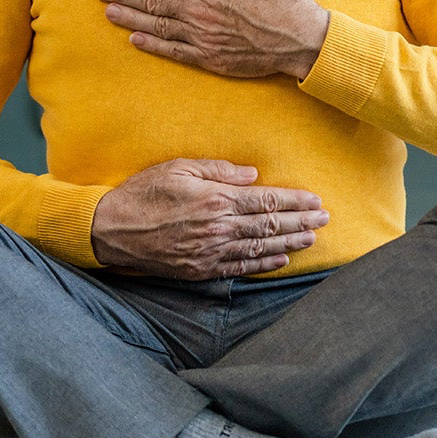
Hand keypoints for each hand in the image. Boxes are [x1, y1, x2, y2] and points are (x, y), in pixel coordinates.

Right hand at [89, 157, 329, 278]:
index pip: (266, 202)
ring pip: (260, 249)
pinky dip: (263, 265)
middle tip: (326, 219)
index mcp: (215, 200)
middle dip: (301, 222)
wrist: (110, 229)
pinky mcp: (199, 270)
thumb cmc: (143, 192)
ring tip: (312, 239)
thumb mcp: (179, 167)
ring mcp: (210, 253)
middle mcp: (218, 228)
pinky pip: (239, 269)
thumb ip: (219, 170)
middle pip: (270, 227)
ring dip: (290, 244)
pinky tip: (280, 261)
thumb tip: (253, 176)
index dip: (294, 201)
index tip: (315, 200)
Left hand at [94, 0, 329, 80]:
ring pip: (157, 25)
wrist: (303, 39)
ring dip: (129, 18)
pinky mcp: (210, 58)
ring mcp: (204, 37)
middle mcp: (202, 11)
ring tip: (108, 12)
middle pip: (153, 0)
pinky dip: (151, 44)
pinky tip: (134, 39)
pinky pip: (173, 51)